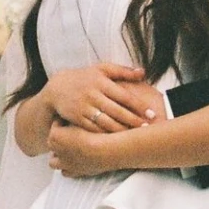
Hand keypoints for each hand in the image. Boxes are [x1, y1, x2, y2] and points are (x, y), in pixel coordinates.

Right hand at [43, 63, 164, 132]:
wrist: (57, 88)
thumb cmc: (85, 77)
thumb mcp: (102, 68)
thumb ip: (123, 71)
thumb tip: (143, 72)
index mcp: (101, 82)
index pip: (124, 96)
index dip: (139, 106)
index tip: (151, 114)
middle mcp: (93, 95)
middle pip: (117, 111)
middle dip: (133, 121)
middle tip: (147, 128)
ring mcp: (84, 108)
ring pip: (106, 122)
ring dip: (122, 130)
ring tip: (135, 136)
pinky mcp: (77, 119)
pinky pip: (94, 129)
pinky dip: (106, 135)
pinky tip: (117, 140)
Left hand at [46, 119, 121, 176]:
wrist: (107, 150)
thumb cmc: (97, 133)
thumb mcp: (86, 118)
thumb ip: (77, 116)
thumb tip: (75, 112)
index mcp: (55, 136)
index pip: (55, 126)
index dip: (64, 122)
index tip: (72, 120)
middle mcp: (56, 150)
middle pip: (52, 143)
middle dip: (59, 139)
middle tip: (69, 135)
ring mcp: (64, 163)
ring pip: (53, 162)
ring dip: (59, 156)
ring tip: (69, 151)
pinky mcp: (74, 173)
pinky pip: (65, 172)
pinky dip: (68, 168)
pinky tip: (76, 161)